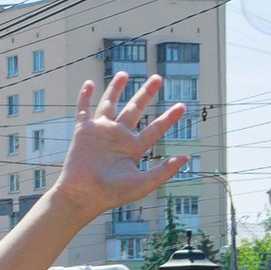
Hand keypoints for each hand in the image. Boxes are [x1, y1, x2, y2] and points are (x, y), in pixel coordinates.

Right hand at [52, 73, 187, 222]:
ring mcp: (101, 132)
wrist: (84, 195)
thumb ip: (165, 170)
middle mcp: (118, 137)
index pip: (155, 128)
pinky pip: (84, 110)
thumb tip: (186, 157)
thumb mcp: (144, 183)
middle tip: (158, 78)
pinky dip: (85, 96)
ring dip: (116, 88)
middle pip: (135, 109)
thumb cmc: (112, 194)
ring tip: (124, 74)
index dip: (169, 118)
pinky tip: (89, 83)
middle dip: (146, 93)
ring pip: (110, 104)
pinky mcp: (84, 131)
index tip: (182, 106)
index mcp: (133, 148)